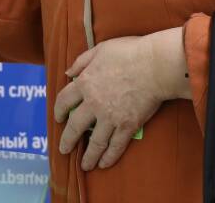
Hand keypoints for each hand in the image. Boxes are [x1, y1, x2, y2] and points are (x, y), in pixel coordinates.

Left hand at [53, 28, 188, 170]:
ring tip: (84, 165)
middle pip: (75, 126)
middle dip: (68, 140)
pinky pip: (115, 146)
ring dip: (88, 156)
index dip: (59, 111)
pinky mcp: (127, 126)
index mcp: (85, 82)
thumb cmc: (129, 52)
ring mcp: (110, 117)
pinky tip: (104, 164)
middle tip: (64, 149)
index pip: (64, 100)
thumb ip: (82, 61)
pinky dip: (109, 157)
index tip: (58, 118)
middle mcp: (93, 103)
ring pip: (95, 143)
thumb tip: (68, 72)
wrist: (155, 65)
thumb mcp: (100, 49)